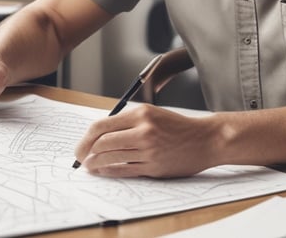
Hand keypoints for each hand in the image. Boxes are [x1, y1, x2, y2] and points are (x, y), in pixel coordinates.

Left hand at [74, 103, 217, 177]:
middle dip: (86, 152)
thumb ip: (128, 121)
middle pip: (103, 143)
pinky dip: (109, 171)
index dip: (86, 138)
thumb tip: (100, 135)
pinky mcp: (154, 166)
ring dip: (95, 164)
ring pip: (111, 158)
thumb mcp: (153, 114)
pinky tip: (103, 171)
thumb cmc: (177, 127)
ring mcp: (148, 149)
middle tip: (80, 158)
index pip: (102, 126)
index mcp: (141, 113)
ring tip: (89, 166)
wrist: (205, 139)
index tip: (81, 145)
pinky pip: (124, 170)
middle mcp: (143, 130)